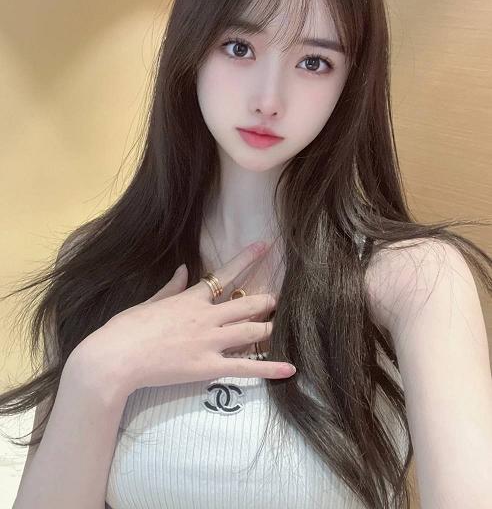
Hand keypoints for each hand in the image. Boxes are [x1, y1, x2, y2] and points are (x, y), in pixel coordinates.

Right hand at [80, 242, 295, 396]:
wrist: (115, 358)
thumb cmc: (125, 329)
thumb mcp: (148, 302)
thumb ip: (170, 287)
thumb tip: (182, 269)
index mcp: (189, 299)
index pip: (224, 274)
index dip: (247, 259)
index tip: (264, 246)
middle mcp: (206, 317)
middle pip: (246, 305)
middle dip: (264, 301)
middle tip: (275, 300)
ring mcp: (210, 341)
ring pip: (251, 331)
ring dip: (268, 327)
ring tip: (279, 325)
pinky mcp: (209, 367)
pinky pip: (245, 367)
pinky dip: (269, 368)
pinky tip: (290, 368)